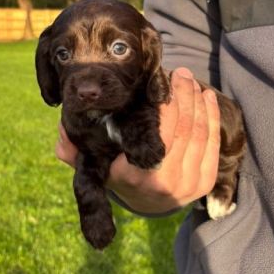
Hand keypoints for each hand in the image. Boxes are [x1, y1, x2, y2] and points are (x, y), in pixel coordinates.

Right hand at [55, 67, 220, 214]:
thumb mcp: (95, 165)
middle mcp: (165, 184)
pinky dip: (211, 116)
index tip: (162, 78)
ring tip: (190, 80)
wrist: (148, 202)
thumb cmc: (119, 173)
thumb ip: (73, 151)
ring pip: (200, 134)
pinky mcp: (205, 183)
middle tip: (180, 72)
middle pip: (184, 130)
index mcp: (136, 178)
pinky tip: (206, 96)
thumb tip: (60, 132)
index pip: (159, 136)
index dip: (166, 104)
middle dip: (184, 95)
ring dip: (198, 102)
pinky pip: (213, 143)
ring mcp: (188, 184)